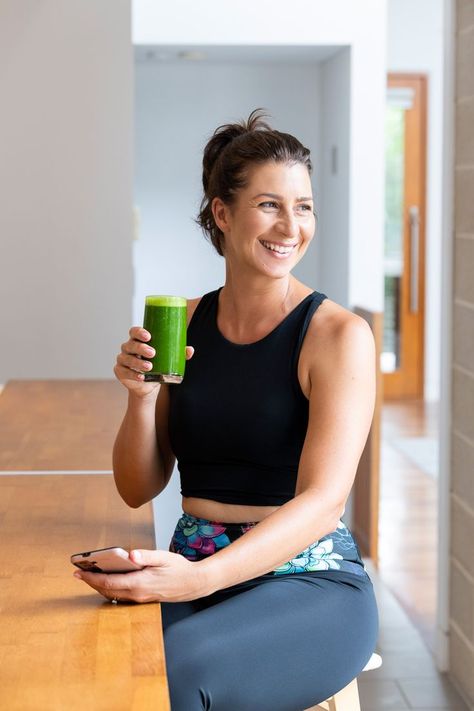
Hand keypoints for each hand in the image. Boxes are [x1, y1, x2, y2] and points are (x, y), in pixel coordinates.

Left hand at [73, 549, 211, 603]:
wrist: (193, 584)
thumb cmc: (179, 569)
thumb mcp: (163, 557)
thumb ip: (146, 555)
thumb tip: (131, 554)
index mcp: (140, 582)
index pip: (109, 582)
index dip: (92, 578)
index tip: (79, 572)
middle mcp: (137, 594)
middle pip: (107, 591)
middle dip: (91, 583)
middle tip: (79, 574)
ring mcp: (140, 598)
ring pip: (113, 595)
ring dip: (99, 587)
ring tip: (90, 576)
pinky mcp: (143, 598)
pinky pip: (121, 596)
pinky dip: (110, 590)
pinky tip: (108, 581)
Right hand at [114, 327, 193, 398]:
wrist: (149, 385)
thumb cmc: (157, 366)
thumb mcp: (167, 359)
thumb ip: (178, 353)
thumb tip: (190, 350)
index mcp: (138, 340)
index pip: (134, 331)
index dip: (139, 332)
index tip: (149, 336)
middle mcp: (128, 348)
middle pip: (130, 344)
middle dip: (141, 348)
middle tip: (153, 353)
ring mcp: (122, 359)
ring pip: (127, 358)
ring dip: (138, 362)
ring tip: (150, 367)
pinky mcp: (120, 371)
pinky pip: (124, 371)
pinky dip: (132, 374)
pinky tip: (141, 377)